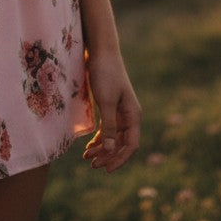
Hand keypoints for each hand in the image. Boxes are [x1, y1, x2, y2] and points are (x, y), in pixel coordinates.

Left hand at [83, 49, 140, 171]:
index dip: (119, 159)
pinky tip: (89, 146)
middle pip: (121, 144)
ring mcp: (120, 112)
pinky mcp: (110, 106)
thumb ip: (109, 126)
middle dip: (108, 156)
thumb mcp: (106, 102)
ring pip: (113, 138)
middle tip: (91, 165)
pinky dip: (99, 138)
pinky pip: (107, 129)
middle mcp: (129, 116)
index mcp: (133, 115)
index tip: (106, 169)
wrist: (101, 52)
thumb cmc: (105, 74)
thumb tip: (109, 150)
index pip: (130, 145)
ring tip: (87, 158)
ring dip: (102, 149)